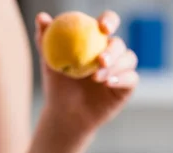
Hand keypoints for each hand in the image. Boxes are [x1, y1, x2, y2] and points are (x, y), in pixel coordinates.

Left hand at [36, 10, 138, 137]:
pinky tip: (107, 83)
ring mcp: (121, 69)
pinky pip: (131, 78)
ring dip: (115, 66)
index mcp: (96, 41)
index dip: (109, 21)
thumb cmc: (57, 86)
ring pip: (128, 59)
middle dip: (113, 48)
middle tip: (100, 59)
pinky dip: (121, 79)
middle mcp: (112, 53)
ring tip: (95, 78)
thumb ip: (45, 40)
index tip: (102, 27)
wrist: (64, 114)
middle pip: (119, 43)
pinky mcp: (126, 87)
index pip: (108, 24)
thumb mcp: (49, 63)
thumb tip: (41, 18)